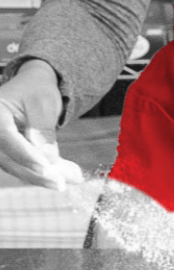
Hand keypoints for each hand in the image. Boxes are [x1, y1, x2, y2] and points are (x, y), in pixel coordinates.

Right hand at [0, 59, 81, 189]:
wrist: (31, 86)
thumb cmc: (36, 89)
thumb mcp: (43, 102)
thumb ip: (43, 128)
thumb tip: (48, 158)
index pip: (8, 138)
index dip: (26, 153)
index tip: (45, 166)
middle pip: (10, 158)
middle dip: (38, 172)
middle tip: (62, 183)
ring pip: (17, 167)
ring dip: (44, 177)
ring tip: (71, 179)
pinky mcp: (7, 155)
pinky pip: (23, 166)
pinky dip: (44, 173)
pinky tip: (65, 177)